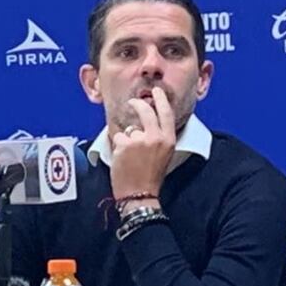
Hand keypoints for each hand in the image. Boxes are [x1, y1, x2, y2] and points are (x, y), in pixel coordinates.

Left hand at [110, 86, 175, 200]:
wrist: (140, 194)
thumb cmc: (151, 176)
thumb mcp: (164, 155)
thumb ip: (158, 137)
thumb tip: (148, 123)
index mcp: (168, 140)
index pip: (166, 113)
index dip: (161, 99)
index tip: (156, 91)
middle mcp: (155, 138)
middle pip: (145, 111)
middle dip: (137, 104)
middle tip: (133, 102)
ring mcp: (139, 140)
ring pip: (129, 130)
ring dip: (126, 140)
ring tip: (130, 157)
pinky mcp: (124, 144)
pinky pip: (118, 138)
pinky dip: (117, 147)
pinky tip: (122, 159)